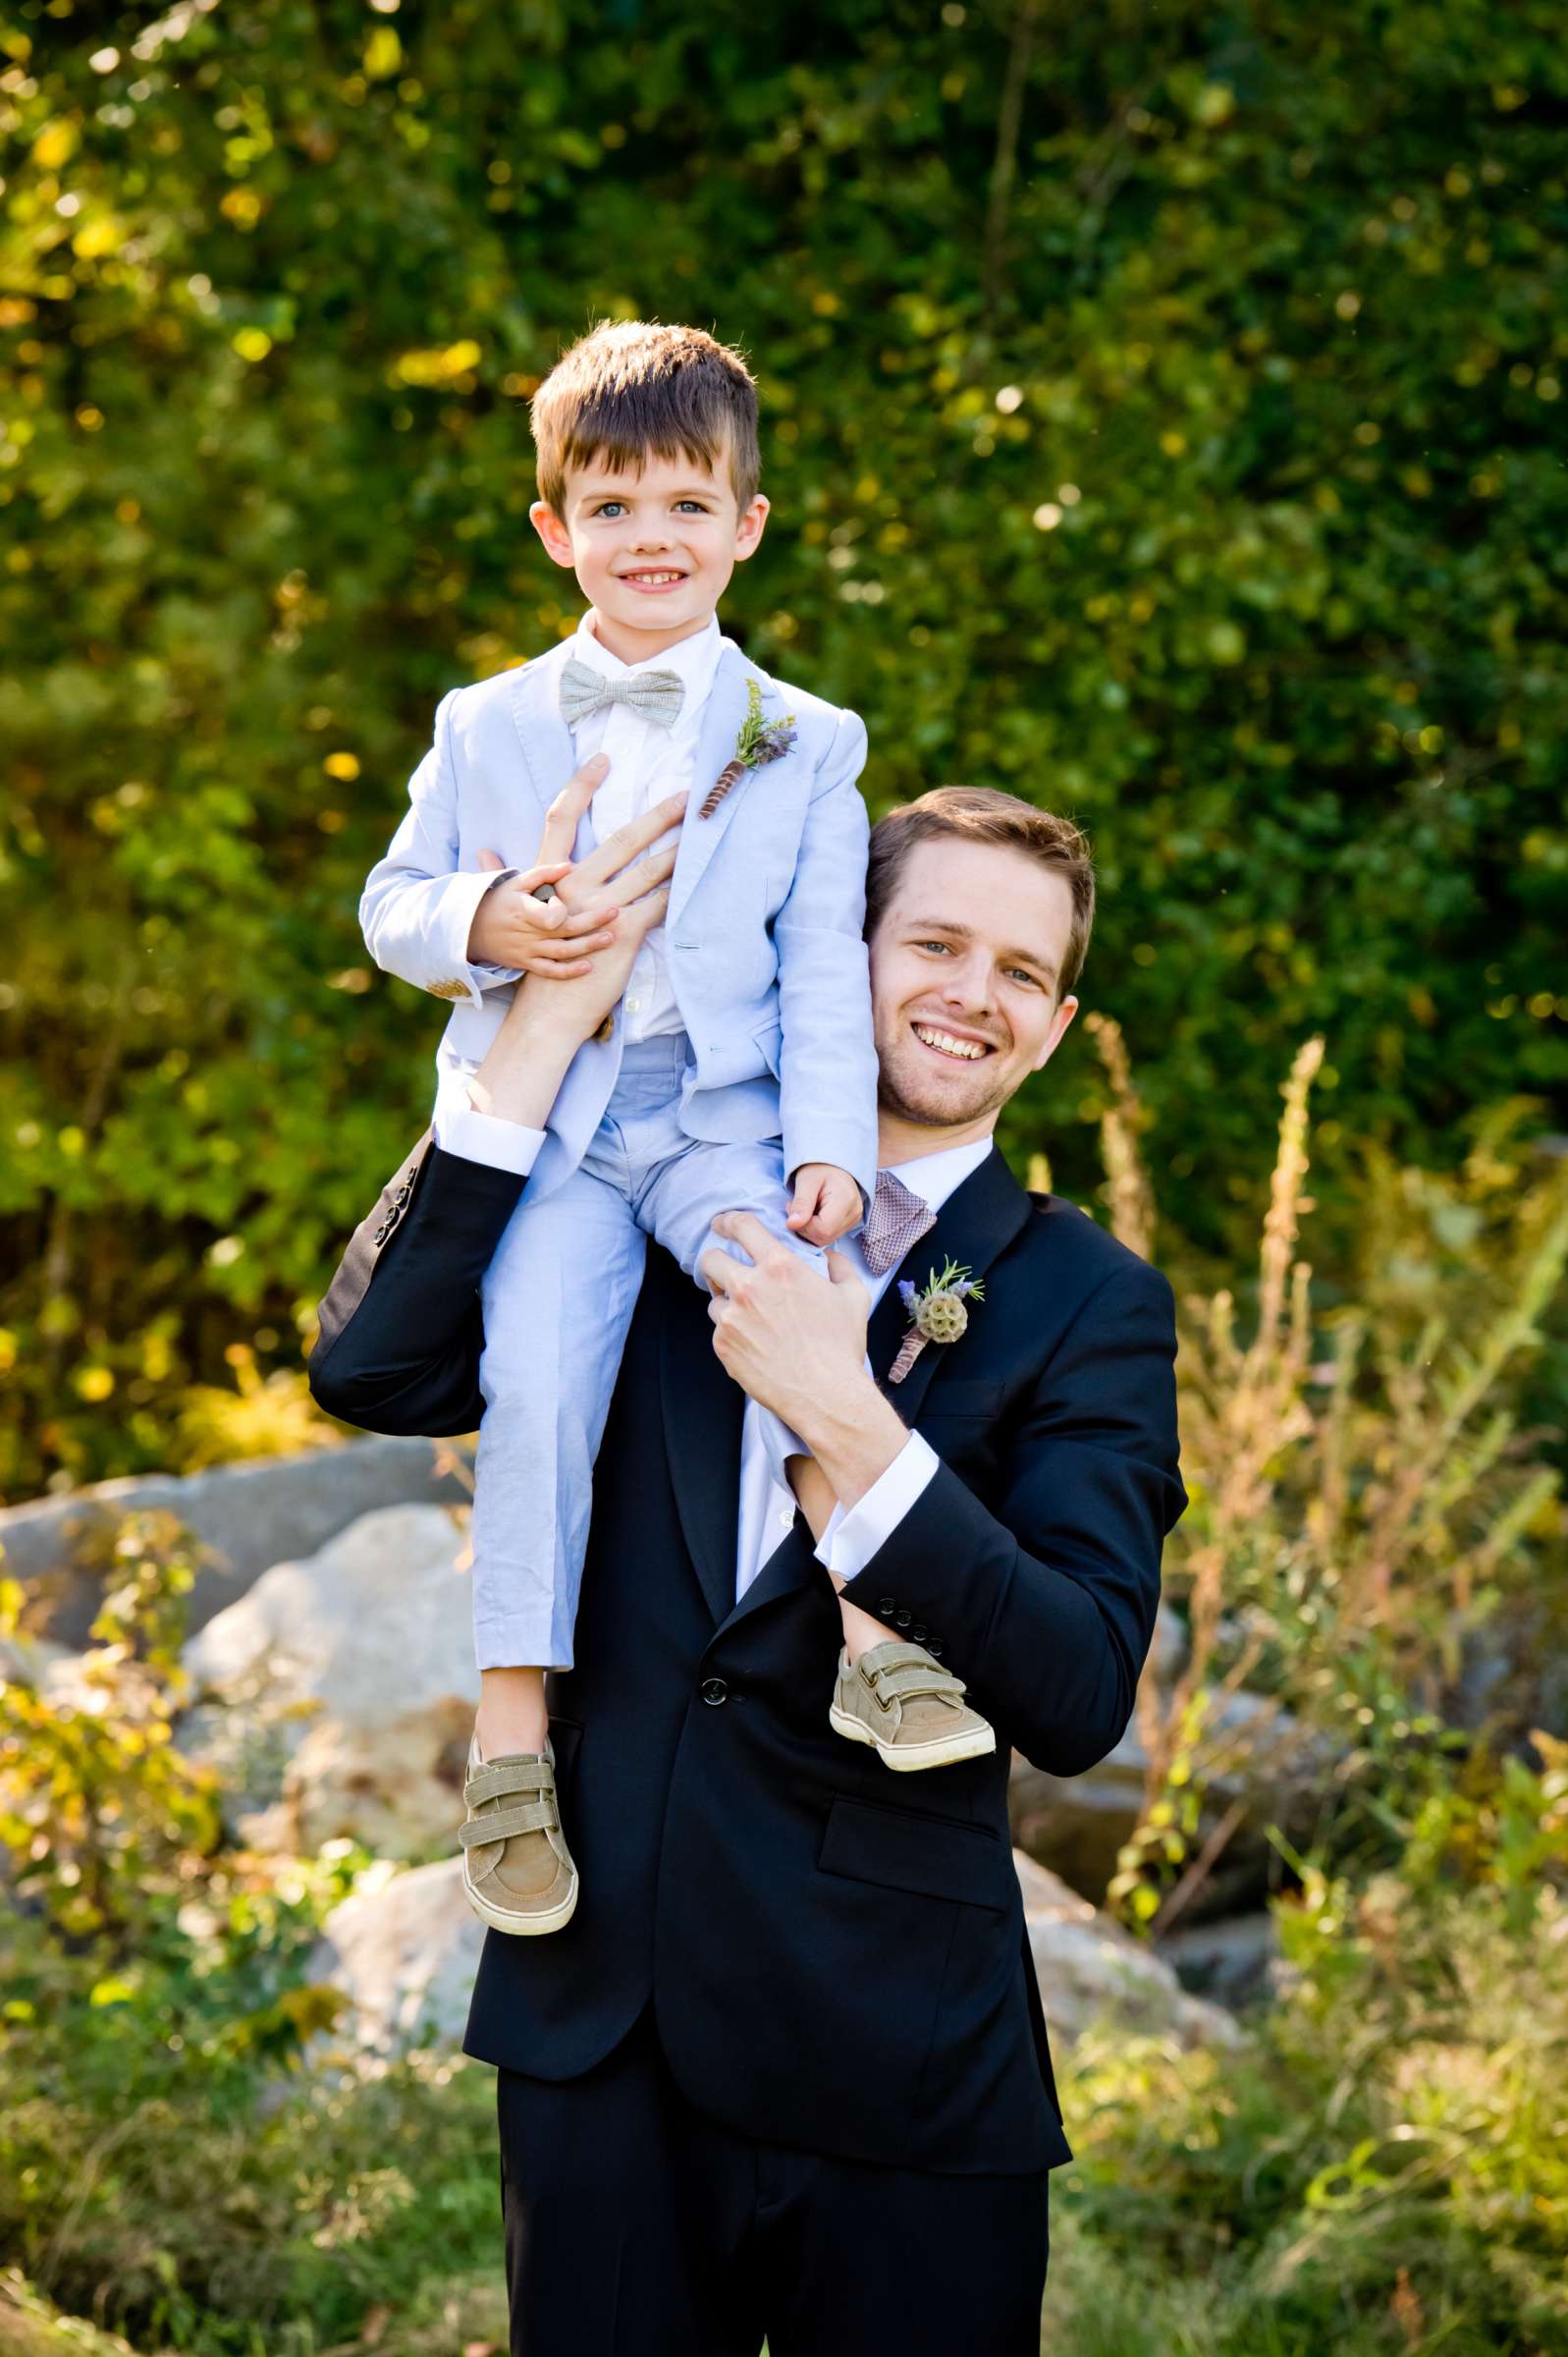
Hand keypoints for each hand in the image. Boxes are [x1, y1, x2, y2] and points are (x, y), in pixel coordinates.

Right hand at [467, 762, 685, 1120]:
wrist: (545, 1010)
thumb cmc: (533, 958)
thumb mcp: (516, 914)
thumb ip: (503, 879)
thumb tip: (484, 854)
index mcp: (548, 877)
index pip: (560, 818)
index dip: (581, 786)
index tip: (601, 760)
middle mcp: (573, 888)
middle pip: (620, 840)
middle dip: (657, 817)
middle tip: (685, 797)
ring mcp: (598, 911)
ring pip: (646, 873)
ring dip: (676, 854)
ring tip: (699, 836)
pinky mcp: (619, 937)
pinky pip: (654, 909)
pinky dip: (674, 895)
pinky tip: (692, 883)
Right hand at [467, 855, 620, 977]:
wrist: (469, 932)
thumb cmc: (497, 902)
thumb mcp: (515, 882)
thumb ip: (543, 873)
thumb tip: (570, 865)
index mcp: (523, 909)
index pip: (547, 913)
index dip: (558, 909)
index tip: (563, 901)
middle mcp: (527, 932)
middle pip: (564, 930)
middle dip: (592, 921)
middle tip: (615, 912)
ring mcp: (527, 950)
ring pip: (562, 952)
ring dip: (587, 946)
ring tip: (610, 937)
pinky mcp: (526, 964)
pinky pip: (549, 971)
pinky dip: (568, 972)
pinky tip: (588, 967)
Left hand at [700, 1211, 870, 1434]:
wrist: (825, 1394)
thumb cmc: (841, 1346)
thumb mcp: (853, 1297)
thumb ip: (840, 1267)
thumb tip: (831, 1257)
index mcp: (780, 1266)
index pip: (742, 1226)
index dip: (729, 1221)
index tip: (723, 1224)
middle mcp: (749, 1287)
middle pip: (711, 1259)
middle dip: (716, 1261)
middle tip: (727, 1271)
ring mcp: (731, 1318)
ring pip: (713, 1299)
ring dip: (726, 1303)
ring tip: (749, 1318)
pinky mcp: (723, 1345)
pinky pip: (718, 1331)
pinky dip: (731, 1333)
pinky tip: (754, 1344)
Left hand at [786, 1163, 863, 1247]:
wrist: (832, 1163)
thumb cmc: (818, 1167)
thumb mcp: (806, 1181)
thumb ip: (801, 1203)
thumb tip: (792, 1225)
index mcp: (846, 1201)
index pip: (822, 1230)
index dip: (803, 1225)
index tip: (793, 1206)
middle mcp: (854, 1214)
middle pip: (824, 1237)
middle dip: (804, 1227)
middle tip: (796, 1206)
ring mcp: (854, 1220)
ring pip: (825, 1239)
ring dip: (809, 1228)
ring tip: (806, 1207)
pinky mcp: (850, 1223)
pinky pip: (828, 1235)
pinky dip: (815, 1228)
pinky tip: (813, 1212)